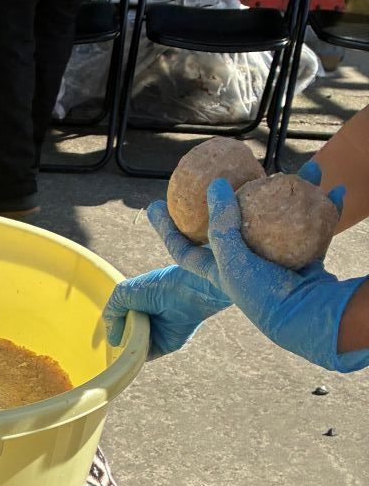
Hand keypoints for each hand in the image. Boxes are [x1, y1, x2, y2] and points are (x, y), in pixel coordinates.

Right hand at [104, 263, 228, 358]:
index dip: (112, 326)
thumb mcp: (124, 292)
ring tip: (126, 340)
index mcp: (138, 305)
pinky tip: (133, 350)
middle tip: (116, 338)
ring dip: (128, 347)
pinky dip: (138, 355)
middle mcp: (147, 320)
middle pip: (125, 336)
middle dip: (119, 338)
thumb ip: (111, 311)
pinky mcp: (166, 345)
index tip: (107, 331)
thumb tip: (112, 339)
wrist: (188, 290)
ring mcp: (157, 334)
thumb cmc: (158, 286)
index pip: (119, 320)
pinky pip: (146, 355)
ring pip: (134, 347)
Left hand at [144, 157, 331, 296]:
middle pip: (238, 223)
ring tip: (308, 170)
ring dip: (296, 193)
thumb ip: (221, 224)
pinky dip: (325, 210)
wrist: (306, 315)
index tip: (152, 205)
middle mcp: (246, 265)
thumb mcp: (231, 259)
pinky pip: (313, 228)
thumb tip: (215, 184)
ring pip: (281, 219)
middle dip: (239, 196)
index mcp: (219, 271)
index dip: (166, 229)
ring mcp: (276, 262)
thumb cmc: (262, 293)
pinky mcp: (304, 261)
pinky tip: (334, 191)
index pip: (184, 248)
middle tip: (234, 169)